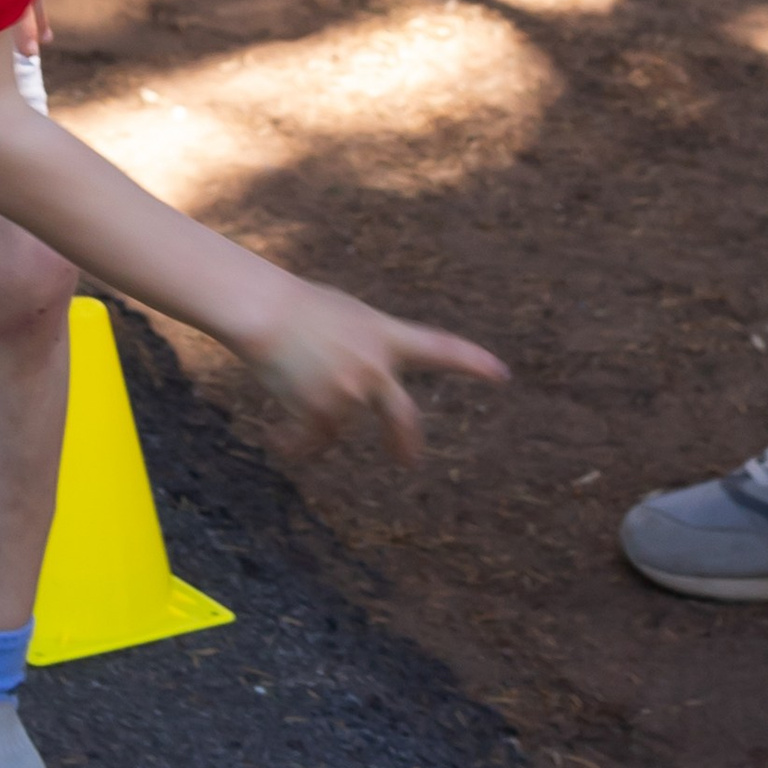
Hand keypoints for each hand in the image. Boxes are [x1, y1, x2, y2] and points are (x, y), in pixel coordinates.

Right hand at [243, 280, 507, 465]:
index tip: (502, 374)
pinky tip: (280, 440)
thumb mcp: (348, 317)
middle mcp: (377, 368)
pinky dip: (297, 444)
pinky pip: (314, 442)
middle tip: (407, 460)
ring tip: (288, 398)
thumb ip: (368, 346)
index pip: (441, 349)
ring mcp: (352, 393)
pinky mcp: (323, 413)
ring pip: (338, 427)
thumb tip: (367, 382)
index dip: (474, 363)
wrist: (264, 312)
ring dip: (315, 422)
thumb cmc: (298, 306)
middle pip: (403, 418)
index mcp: (386, 336)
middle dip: (405, 442)